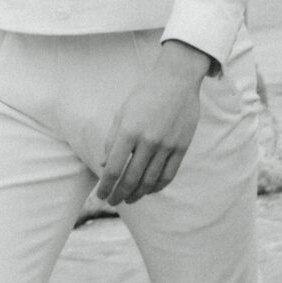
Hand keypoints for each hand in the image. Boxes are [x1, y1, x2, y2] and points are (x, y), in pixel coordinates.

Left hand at [96, 40, 209, 206]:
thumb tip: (104, 165)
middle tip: (113, 202)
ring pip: (150, 181)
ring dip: (137, 194)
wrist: (176, 80)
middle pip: (131, 179)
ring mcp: (166, 146)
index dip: (106, 186)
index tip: (100, 195)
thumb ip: (112, 139)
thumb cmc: (144, 94)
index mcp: (128, 130)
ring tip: (129, 199)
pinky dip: (157, 187)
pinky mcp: (181, 148)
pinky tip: (149, 190)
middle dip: (119, 194)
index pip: (114, 168)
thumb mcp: (122, 112)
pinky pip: (168, 175)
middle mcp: (147, 141)